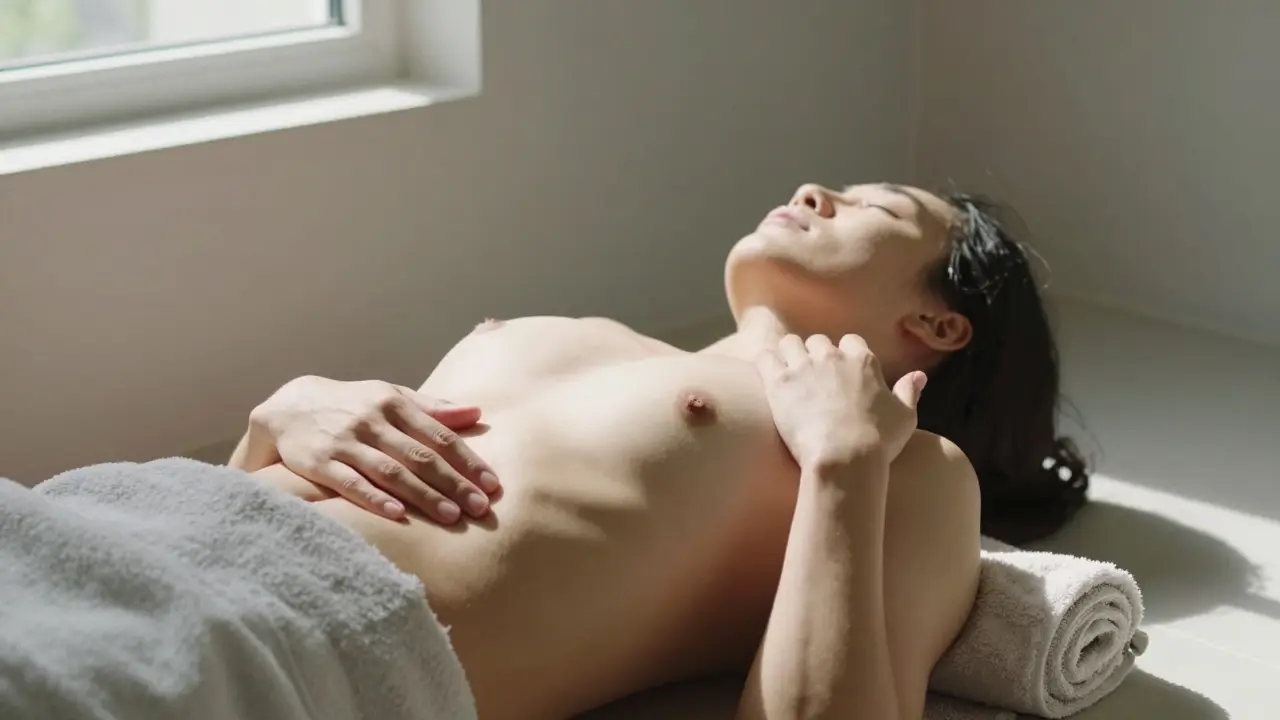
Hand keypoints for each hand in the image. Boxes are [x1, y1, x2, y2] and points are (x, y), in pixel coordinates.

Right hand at [246, 376, 499, 523]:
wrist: (289, 405)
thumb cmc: (352, 405)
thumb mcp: (389, 396)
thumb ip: (431, 408)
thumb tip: (476, 413)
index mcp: (393, 403)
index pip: (439, 435)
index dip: (467, 461)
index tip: (492, 484)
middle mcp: (372, 421)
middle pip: (420, 456)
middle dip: (453, 483)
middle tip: (480, 508)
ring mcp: (345, 441)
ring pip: (390, 471)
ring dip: (423, 495)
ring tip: (451, 517)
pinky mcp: (319, 462)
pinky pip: (350, 483)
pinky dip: (374, 499)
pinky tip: (397, 515)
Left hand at [755, 334, 926, 469]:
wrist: (844, 458)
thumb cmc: (879, 442)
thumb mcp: (904, 417)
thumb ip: (909, 392)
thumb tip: (919, 376)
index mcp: (863, 361)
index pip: (851, 342)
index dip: (845, 355)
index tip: (841, 371)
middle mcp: (832, 357)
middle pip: (818, 341)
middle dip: (815, 354)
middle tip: (812, 377)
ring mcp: (803, 367)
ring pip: (790, 344)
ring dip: (789, 354)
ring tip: (787, 373)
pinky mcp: (778, 382)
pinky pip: (766, 358)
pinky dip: (766, 363)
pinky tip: (767, 376)